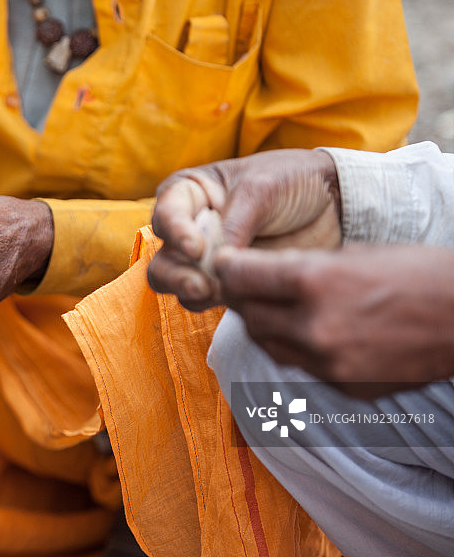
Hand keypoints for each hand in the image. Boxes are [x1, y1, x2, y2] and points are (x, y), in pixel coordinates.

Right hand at [148, 149, 341, 310]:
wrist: (333, 203)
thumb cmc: (292, 180)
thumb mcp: (262, 188)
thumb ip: (235, 223)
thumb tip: (215, 264)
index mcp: (191, 192)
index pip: (167, 214)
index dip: (176, 232)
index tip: (197, 248)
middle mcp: (190, 226)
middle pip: (162, 258)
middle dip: (176, 274)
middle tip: (201, 285)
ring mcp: (205, 258)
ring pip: (176, 284)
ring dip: (190, 292)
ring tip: (216, 293)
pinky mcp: (226, 281)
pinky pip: (206, 299)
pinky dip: (215, 302)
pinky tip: (240, 297)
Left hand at [214, 244, 453, 397]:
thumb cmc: (418, 272)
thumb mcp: (355, 253)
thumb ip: (302, 267)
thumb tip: (263, 274)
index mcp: (315, 281)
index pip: (241, 277)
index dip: (226, 267)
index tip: (222, 263)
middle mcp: (315, 326)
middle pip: (248, 315)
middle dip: (240, 297)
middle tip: (242, 285)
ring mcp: (329, 363)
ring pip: (267, 344)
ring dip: (263, 324)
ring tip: (273, 307)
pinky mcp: (343, 386)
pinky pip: (299, 365)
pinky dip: (293, 347)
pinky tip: (307, 331)